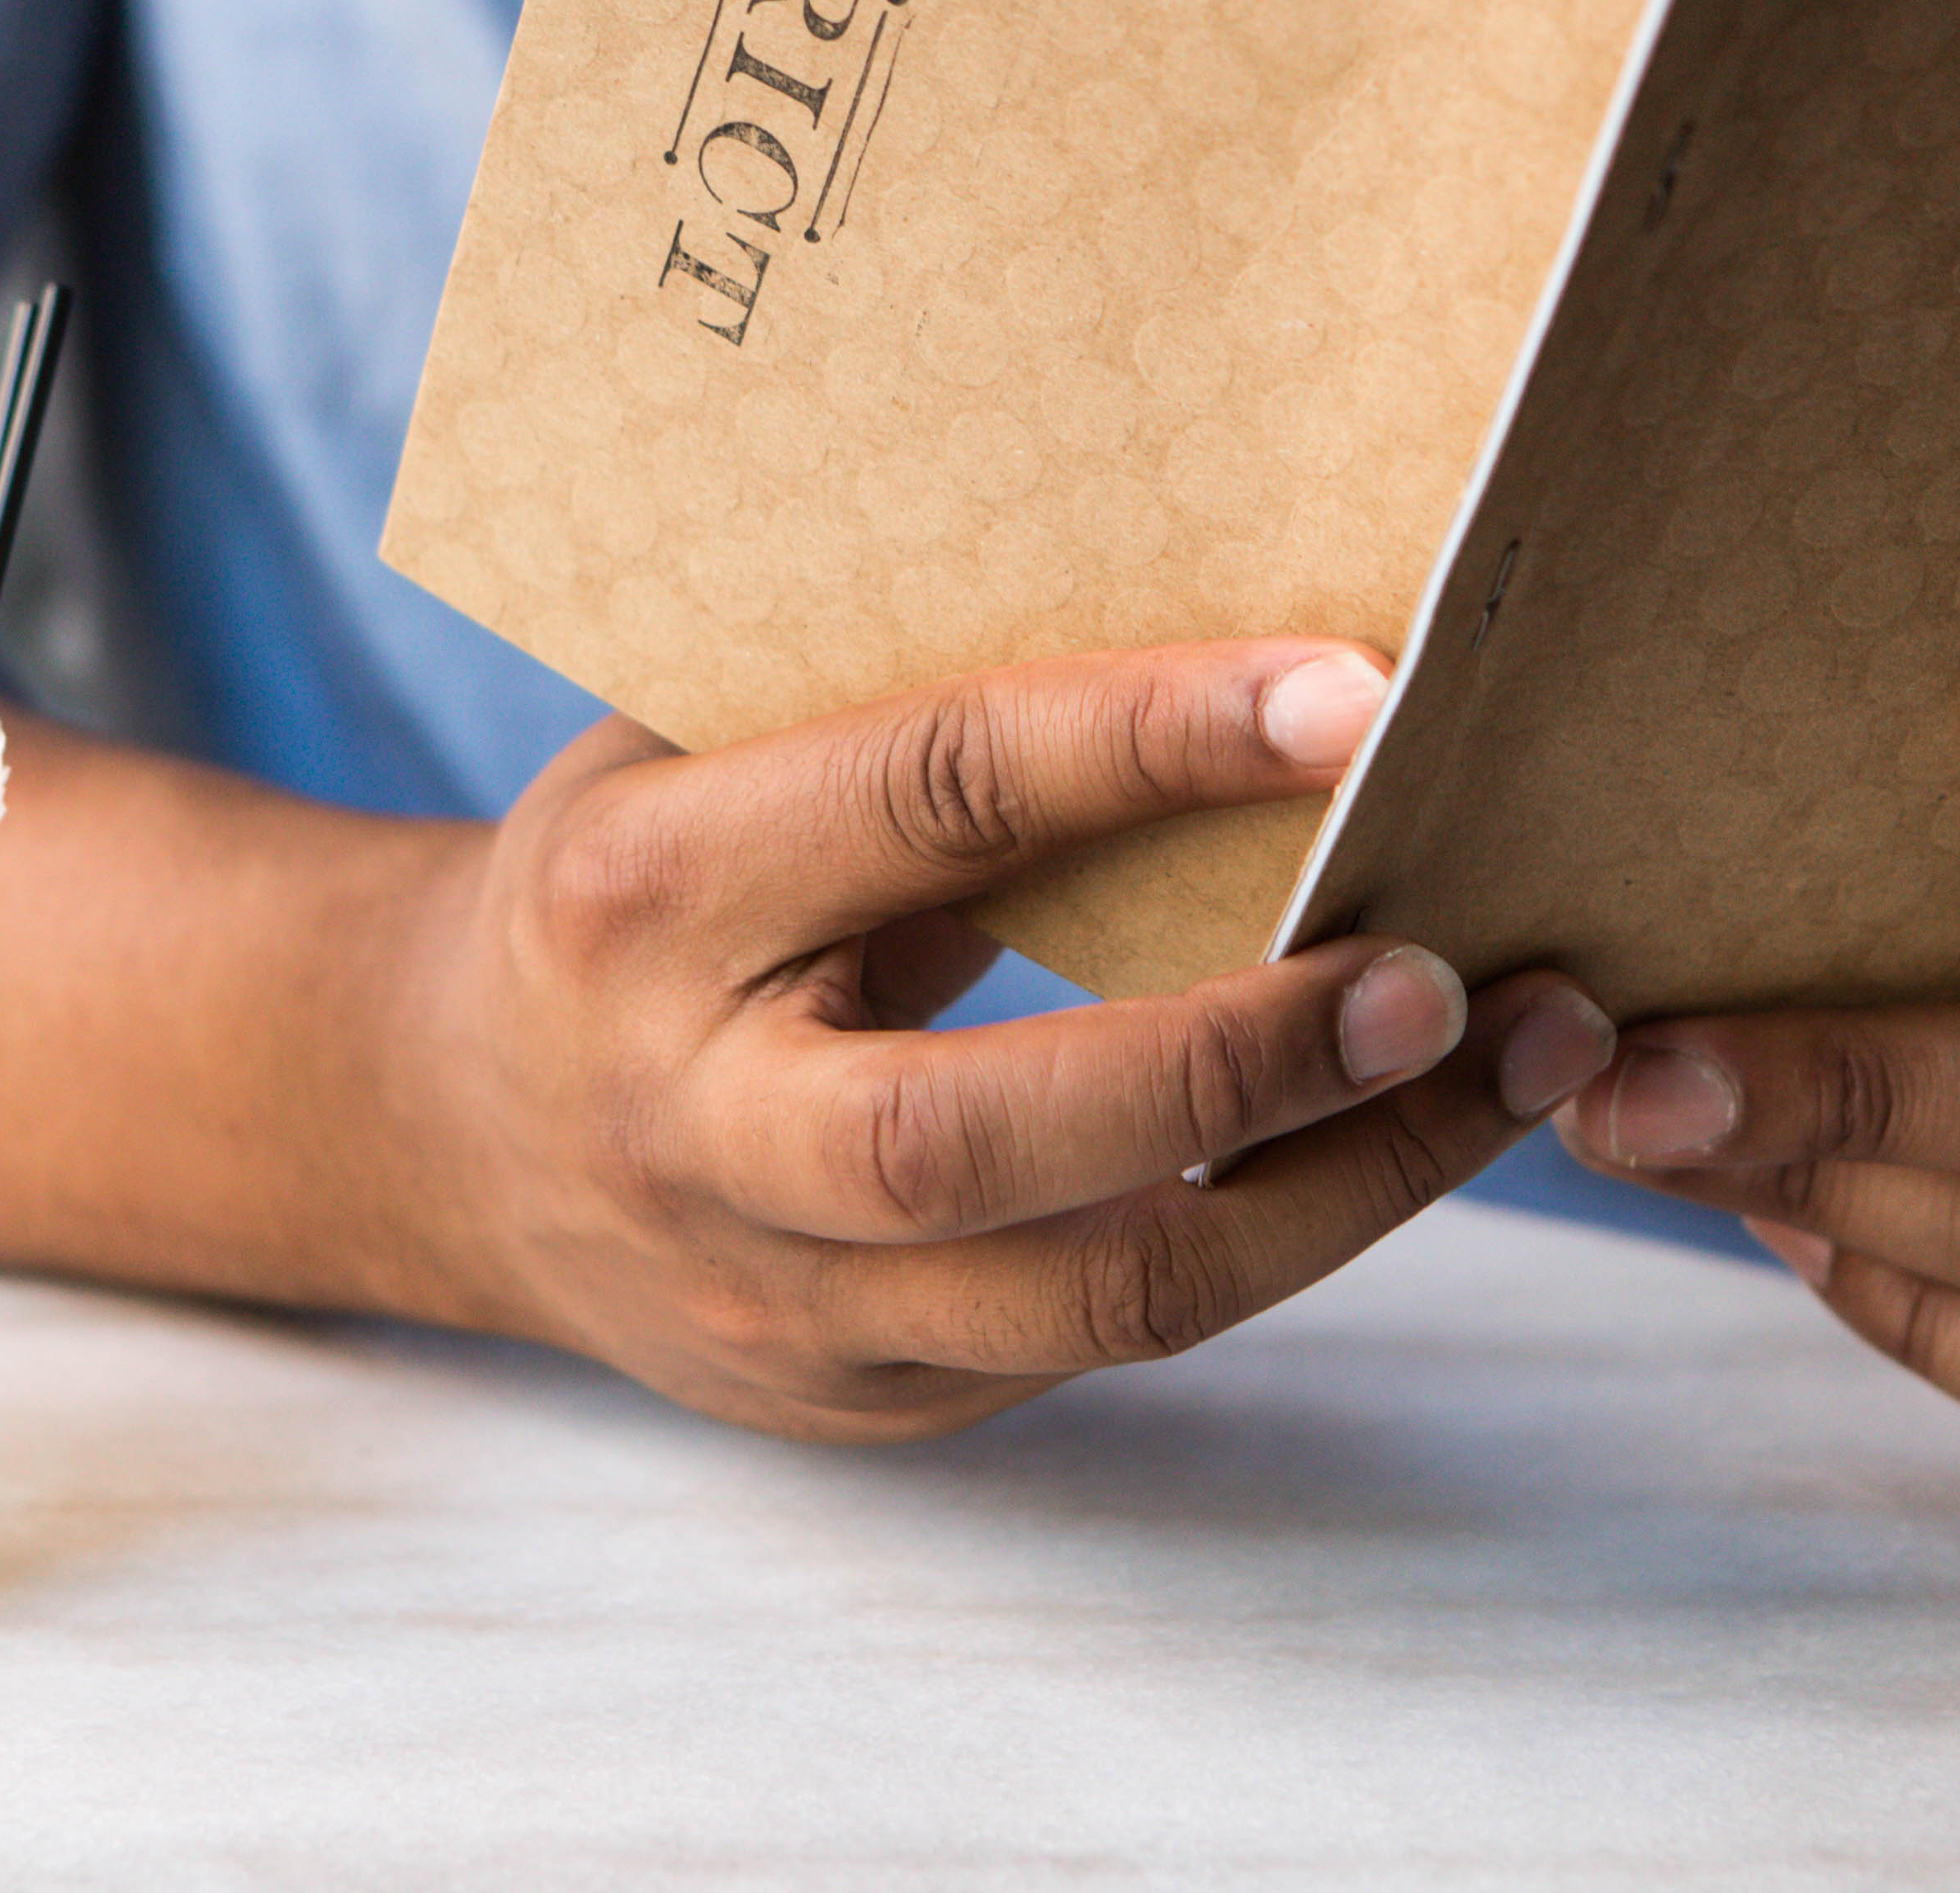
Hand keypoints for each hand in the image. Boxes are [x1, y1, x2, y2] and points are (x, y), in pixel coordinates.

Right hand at [410, 640, 1621, 1441]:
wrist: (445, 1125)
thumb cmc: (639, 874)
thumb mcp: (699, 745)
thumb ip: (893, 696)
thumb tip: (1211, 559)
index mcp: (648, 891)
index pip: (925, 802)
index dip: (1146, 744)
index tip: (1353, 694)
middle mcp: (693, 1116)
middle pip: (985, 1131)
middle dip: (1248, 1056)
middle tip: (1458, 972)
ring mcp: (773, 1293)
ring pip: (1098, 1288)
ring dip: (1342, 1188)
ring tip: (1514, 1067)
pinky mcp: (868, 1399)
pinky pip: (1108, 1335)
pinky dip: (1278, 1236)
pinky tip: (1396, 1143)